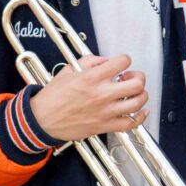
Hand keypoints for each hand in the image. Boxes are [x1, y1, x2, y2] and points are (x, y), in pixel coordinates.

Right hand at [29, 53, 148, 143]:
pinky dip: (140, 117)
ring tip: (135, 93)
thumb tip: (106, 61)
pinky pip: (131, 124)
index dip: (124, 60)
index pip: (123, 62)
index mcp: (92, 77)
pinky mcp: (105, 126)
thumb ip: (90, 61)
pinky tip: (140, 111)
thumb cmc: (54, 96)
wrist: (43, 119)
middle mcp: (102, 94)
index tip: (121, 64)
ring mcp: (105, 111)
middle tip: (131, 78)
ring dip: (141, 95)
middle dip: (138, 77)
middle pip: (136, 83)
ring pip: (138, 103)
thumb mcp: (69, 70)